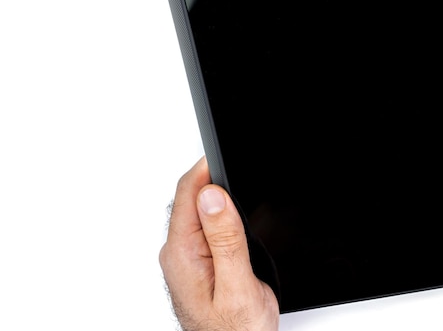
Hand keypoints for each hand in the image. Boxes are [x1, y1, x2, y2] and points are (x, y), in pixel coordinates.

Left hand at [159, 157, 278, 330]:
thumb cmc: (234, 329)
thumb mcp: (238, 285)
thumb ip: (225, 240)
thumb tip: (213, 197)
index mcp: (183, 253)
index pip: (188, 193)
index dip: (208, 168)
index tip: (225, 154)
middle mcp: (178, 252)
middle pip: (192, 198)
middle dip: (216, 181)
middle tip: (239, 175)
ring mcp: (184, 257)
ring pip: (199, 211)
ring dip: (220, 200)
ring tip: (239, 199)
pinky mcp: (194, 261)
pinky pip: (204, 227)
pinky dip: (221, 218)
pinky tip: (235, 223)